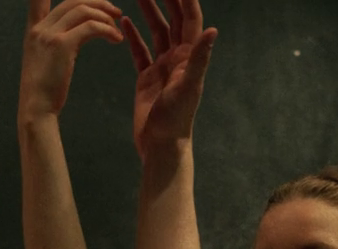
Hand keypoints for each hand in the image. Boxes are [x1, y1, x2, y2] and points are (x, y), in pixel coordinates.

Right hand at [21, 0, 126, 121]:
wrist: (35, 109)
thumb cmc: (43, 92)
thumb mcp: (42, 61)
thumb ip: (53, 44)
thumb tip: (70, 37)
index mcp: (34, 30)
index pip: (38, 0)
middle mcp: (40, 28)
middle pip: (73, 1)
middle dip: (97, 3)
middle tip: (115, 13)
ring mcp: (50, 34)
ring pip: (83, 10)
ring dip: (105, 16)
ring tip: (117, 29)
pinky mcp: (62, 45)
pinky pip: (91, 27)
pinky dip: (107, 30)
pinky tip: (116, 40)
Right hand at [121, 0, 217, 156]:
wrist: (161, 144)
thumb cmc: (176, 119)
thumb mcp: (188, 86)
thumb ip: (199, 57)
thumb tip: (213, 30)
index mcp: (189, 57)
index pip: (190, 20)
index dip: (185, 0)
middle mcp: (178, 58)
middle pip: (174, 21)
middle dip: (166, 0)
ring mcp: (162, 67)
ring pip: (157, 32)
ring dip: (149, 12)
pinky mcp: (147, 77)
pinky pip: (140, 51)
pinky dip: (134, 36)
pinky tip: (125, 22)